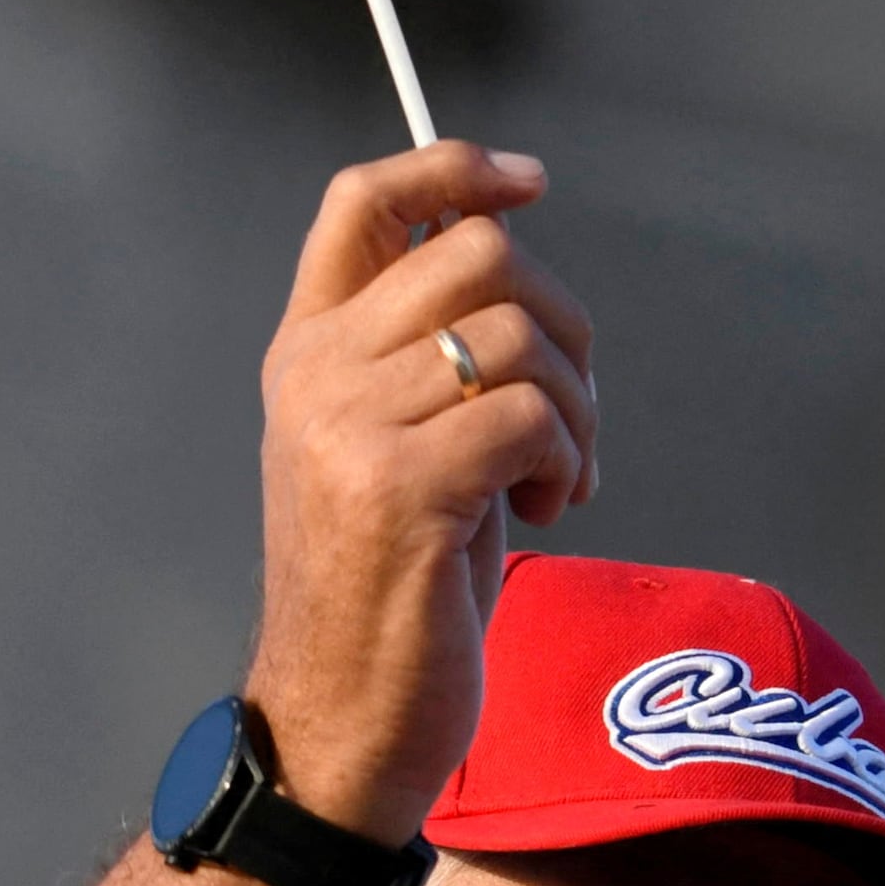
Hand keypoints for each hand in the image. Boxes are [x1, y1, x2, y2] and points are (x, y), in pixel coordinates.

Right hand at [241, 143, 597, 836]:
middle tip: (573, 414)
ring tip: (560, 480)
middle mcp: (314, 372)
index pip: (364, 201)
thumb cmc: (397, 593)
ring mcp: (347, 426)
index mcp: (306, 350)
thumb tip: (520, 273)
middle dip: (566, 321)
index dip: (454, 166)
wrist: (340, 719)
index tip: (531, 183)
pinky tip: (547, 513)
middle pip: (477, 252)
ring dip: (579, 409)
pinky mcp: (400, 488)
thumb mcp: (406, 452)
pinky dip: (567, 459)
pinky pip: (531, 414)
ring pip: (519, 335)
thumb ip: (438, 364)